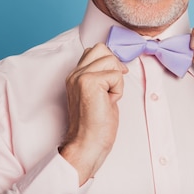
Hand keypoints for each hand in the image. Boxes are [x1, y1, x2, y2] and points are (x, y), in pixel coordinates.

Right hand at [60, 43, 127, 184]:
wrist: (87, 144)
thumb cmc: (95, 125)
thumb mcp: (98, 94)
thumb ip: (101, 77)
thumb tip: (117, 64)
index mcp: (75, 75)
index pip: (95, 50)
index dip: (110, 62)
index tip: (113, 80)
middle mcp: (75, 73)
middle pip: (102, 49)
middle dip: (114, 66)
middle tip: (113, 86)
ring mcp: (81, 76)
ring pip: (111, 60)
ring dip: (116, 80)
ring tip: (108, 97)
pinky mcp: (89, 82)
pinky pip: (116, 75)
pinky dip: (118, 90)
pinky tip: (109, 102)